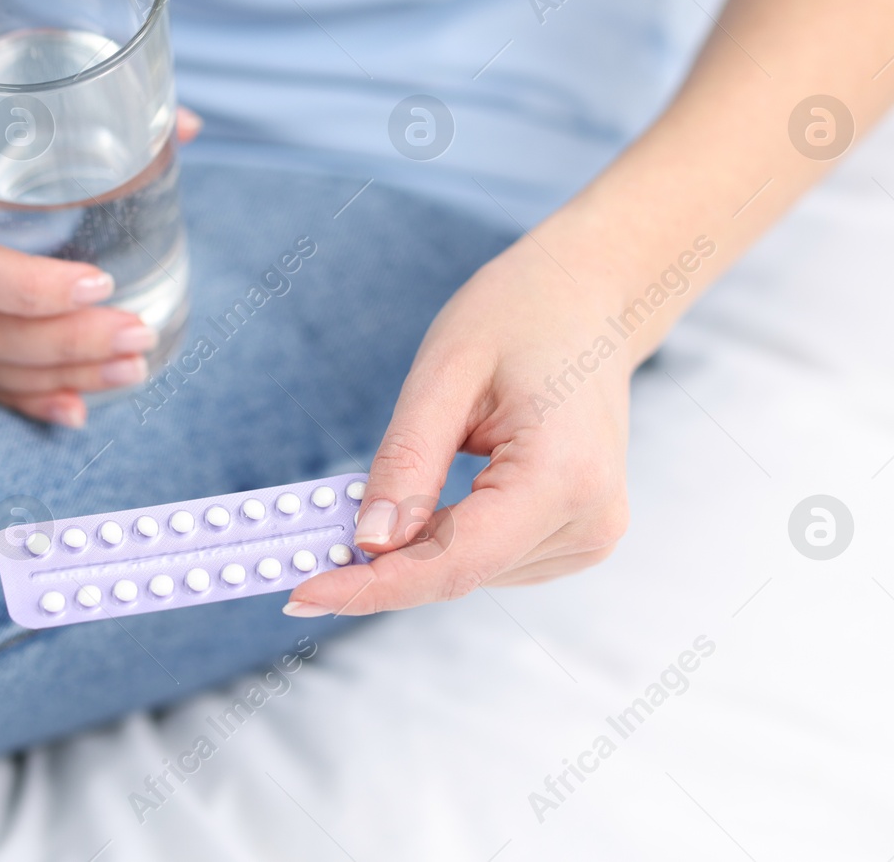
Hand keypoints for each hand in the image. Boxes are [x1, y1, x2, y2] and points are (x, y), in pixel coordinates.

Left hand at [284, 236, 632, 615]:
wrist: (588, 297)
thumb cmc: (519, 316)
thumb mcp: (444, 373)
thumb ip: (406, 463)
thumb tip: (368, 544)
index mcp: (562, 476)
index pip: (455, 562)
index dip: (373, 587)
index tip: (301, 594)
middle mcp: (590, 519)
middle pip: (459, 573)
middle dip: (380, 565)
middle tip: (307, 546)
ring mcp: (592, 533)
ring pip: (471, 572)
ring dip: (415, 547)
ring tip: (408, 474)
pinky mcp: (580, 535)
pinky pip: (491, 557)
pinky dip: (447, 537)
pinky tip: (442, 489)